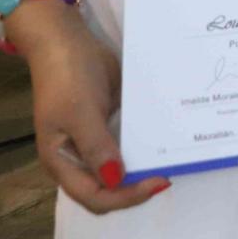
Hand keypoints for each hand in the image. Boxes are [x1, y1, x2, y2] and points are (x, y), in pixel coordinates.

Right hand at [16, 5, 168, 211]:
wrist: (67, 41)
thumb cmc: (68, 78)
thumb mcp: (80, 112)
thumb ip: (96, 147)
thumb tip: (116, 180)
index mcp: (63, 163)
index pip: (95, 197)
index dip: (126, 197)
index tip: (157, 181)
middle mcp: (79, 158)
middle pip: (109, 189)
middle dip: (137, 188)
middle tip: (169, 173)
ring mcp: (94, 142)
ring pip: (121, 168)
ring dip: (144, 168)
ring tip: (174, 161)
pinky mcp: (109, 124)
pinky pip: (129, 143)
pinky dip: (145, 146)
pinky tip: (166, 140)